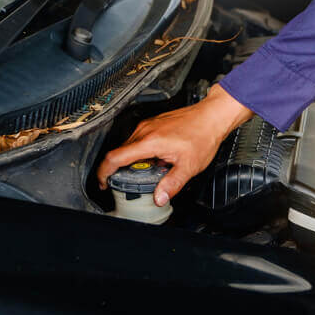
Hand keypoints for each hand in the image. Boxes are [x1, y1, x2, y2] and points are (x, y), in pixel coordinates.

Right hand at [97, 84, 252, 205]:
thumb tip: (159, 198)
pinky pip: (138, 139)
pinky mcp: (152, 124)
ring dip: (131, 161)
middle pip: (120, 153)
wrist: (211, 116)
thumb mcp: (188, 166)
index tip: (103, 183)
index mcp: (148, 142)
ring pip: (129, 146)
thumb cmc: (202, 136)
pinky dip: (140, 152)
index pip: (114, 158)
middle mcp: (144, 131)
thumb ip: (172, 184)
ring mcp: (147, 125)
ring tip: (144, 173)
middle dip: (119, 170)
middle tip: (127, 184)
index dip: (104, 173)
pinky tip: (154, 160)